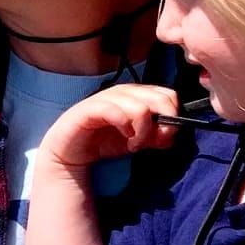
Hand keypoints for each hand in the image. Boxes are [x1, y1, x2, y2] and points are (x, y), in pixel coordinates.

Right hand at [40, 85, 182, 172]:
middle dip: (163, 123)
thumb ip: (157, 136)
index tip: (165, 135)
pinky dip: (125, 127)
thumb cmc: (104, 142)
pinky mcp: (90, 108)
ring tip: (134, 144)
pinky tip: (124, 139)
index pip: (168, 94)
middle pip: (159, 98)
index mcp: (136, 95)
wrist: (71, 152)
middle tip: (152, 141)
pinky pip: (116, 112)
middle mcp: (123, 92)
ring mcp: (106, 98)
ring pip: (140, 107)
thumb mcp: (138, 141)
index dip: (173, 114)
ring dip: (143, 131)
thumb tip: (171, 133)